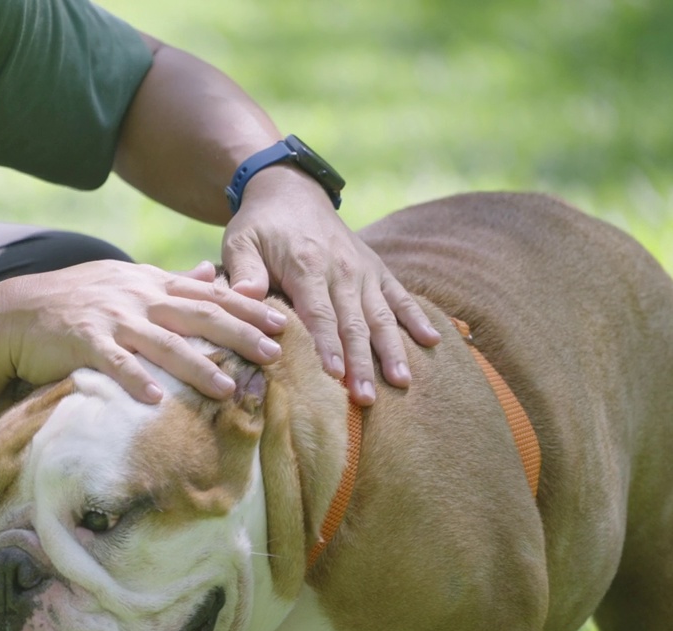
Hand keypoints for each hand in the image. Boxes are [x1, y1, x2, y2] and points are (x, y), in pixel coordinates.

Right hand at [0, 260, 286, 403]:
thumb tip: (213, 272)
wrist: (16, 312)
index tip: (280, 322)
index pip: (207, 293)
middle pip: (196, 314)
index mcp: (149, 282)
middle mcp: (136, 296)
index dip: (245, 308)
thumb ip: (171, 281)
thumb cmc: (76, 301)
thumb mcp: (126, 282)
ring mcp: (110, 318)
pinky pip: (113, 362)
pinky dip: (134, 380)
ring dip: (196, 366)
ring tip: (227, 388)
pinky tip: (154, 400)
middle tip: (273, 353)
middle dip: (238, 334)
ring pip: (162, 342)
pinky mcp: (82, 341)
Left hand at [222, 166, 440, 404]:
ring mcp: (364, 270)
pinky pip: (400, 296)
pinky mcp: (377, 269)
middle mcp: (342, 269)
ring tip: (402, 382)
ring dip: (392, 350)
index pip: (319, 314)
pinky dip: (417, 318)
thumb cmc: (260, 225)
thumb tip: (244, 297)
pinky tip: (433, 342)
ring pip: (381, 316)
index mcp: (307, 265)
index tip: (334, 376)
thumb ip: (243, 270)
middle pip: (354, 323)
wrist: (291, 190)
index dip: (328, 345)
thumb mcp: (240, 240)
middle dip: (361, 362)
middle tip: (366, 399)